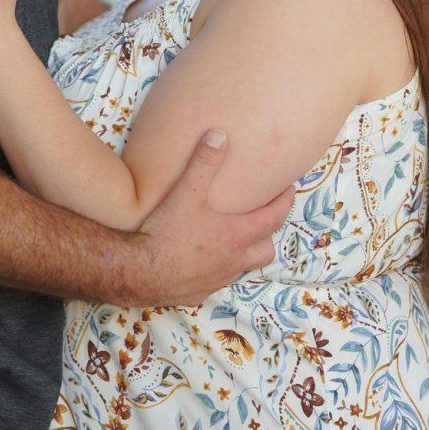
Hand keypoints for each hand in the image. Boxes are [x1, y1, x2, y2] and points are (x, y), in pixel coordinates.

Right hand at [126, 130, 295, 307]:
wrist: (139, 273)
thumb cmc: (167, 232)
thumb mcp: (186, 192)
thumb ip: (204, 162)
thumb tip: (219, 135)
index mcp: (236, 235)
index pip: (274, 218)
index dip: (285, 201)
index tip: (289, 189)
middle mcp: (233, 260)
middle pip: (266, 251)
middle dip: (269, 235)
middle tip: (264, 219)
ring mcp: (217, 280)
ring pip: (243, 269)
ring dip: (244, 256)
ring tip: (235, 241)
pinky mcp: (199, 294)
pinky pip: (216, 283)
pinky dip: (217, 272)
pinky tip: (203, 263)